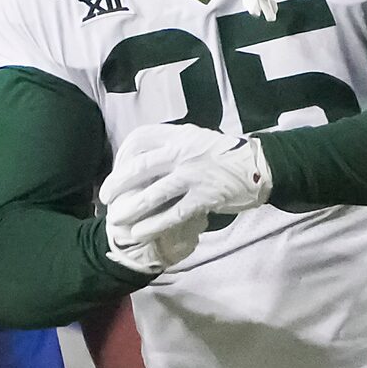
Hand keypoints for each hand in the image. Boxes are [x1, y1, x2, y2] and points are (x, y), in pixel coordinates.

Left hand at [97, 121, 270, 274]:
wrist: (260, 167)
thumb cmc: (224, 156)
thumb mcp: (196, 139)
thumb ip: (172, 146)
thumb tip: (143, 161)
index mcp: (179, 134)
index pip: (139, 138)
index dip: (122, 155)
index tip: (117, 170)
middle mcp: (184, 150)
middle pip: (140, 166)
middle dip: (117, 183)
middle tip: (105, 197)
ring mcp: (194, 174)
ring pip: (153, 192)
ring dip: (131, 208)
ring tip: (116, 220)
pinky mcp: (205, 196)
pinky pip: (173, 213)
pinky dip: (154, 224)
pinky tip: (140, 233)